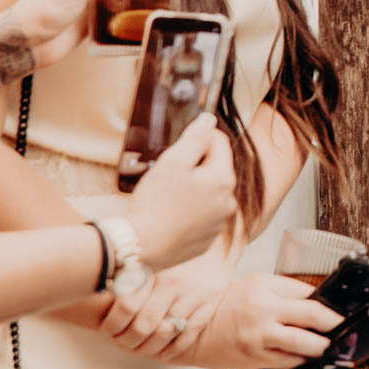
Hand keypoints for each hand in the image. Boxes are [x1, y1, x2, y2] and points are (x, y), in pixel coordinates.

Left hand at [103, 231, 237, 361]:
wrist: (216, 245)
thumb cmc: (175, 258)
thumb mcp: (150, 260)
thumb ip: (129, 277)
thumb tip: (97, 297)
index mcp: (154, 270)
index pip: (125, 307)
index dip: (112, 325)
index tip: (108, 330)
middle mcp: (173, 283)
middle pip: (143, 326)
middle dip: (127, 342)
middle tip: (122, 344)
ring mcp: (193, 295)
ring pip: (164, 334)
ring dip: (147, 349)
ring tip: (139, 349)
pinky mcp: (209, 305)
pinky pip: (187, 336)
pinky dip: (172, 350)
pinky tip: (162, 351)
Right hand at [125, 113, 237, 273]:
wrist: (139, 248)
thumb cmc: (154, 203)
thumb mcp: (173, 162)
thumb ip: (195, 138)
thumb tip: (209, 120)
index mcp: (224, 180)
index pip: (220, 144)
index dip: (199, 138)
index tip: (179, 144)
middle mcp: (229, 202)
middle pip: (216, 170)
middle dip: (195, 166)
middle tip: (168, 173)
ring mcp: (218, 224)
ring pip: (209, 194)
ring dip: (193, 189)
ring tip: (167, 196)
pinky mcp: (206, 241)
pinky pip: (201, 217)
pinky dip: (189, 211)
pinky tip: (170, 215)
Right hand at [176, 274, 343, 368]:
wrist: (191, 330)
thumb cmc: (224, 305)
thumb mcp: (255, 284)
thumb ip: (285, 290)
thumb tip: (317, 299)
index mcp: (264, 287)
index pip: (308, 293)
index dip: (328, 303)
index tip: (340, 310)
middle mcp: (263, 311)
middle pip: (313, 316)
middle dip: (334, 324)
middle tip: (343, 327)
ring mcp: (260, 337)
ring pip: (305, 344)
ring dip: (322, 346)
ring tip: (328, 345)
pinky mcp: (255, 358)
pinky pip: (289, 361)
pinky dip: (301, 359)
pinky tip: (305, 355)